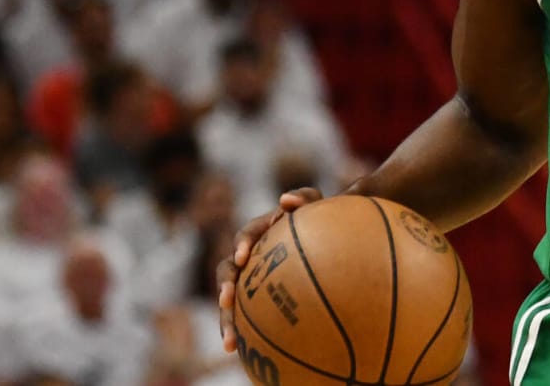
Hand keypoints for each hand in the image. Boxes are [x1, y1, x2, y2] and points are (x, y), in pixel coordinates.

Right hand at [216, 187, 321, 352]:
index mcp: (260, 233)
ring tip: (229, 339)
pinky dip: (237, 330)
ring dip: (226, 318)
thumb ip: (305, 197)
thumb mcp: (317, 205)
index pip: (246, 236)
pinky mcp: (252, 300)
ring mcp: (247, 279)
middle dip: (224, 286)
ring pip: (229, 299)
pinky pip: (241, 316)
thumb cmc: (320, 219)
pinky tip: (236, 350)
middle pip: (227, 270)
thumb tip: (284, 200)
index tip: (243, 256)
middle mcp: (248, 257)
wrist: (325, 240)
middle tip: (227, 299)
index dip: (242, 244)